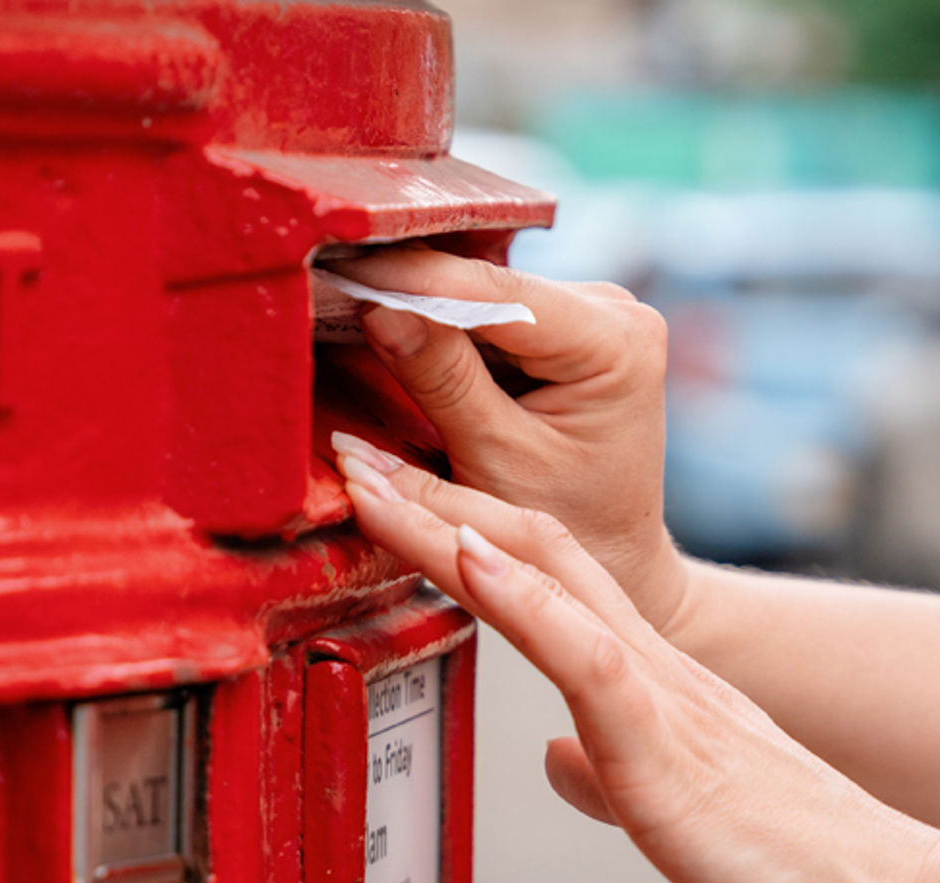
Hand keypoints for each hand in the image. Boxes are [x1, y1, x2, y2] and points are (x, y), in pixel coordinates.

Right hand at [324, 248, 688, 633]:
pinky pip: (490, 316)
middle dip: (407, 288)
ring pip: (482, 296)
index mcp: (616, 341)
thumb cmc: (573, 529)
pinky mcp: (566, 328)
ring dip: (418, 303)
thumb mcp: (497, 461)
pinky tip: (388, 323)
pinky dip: (441, 327)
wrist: (613, 559)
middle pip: (487, 286)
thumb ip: (442, 381)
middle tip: (324, 282)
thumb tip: (379, 308)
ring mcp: (592, 314)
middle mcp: (614, 312)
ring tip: (344, 300)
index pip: (497, 291)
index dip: (411, 277)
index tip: (340, 266)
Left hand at [334, 436, 939, 882]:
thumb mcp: (678, 806)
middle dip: (432, 496)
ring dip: (448, 520)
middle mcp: (659, 664)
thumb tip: (552, 756)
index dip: (460, 528)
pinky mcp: (671, 748)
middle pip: (531, 547)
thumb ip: (613, 767)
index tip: (390, 494)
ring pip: (545, 576)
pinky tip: (469, 555)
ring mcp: (664, 696)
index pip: (545, 575)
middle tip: (352, 448)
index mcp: (658, 681)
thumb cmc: (802, 867)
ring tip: (374, 474)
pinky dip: (521, 599)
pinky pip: (587, 655)